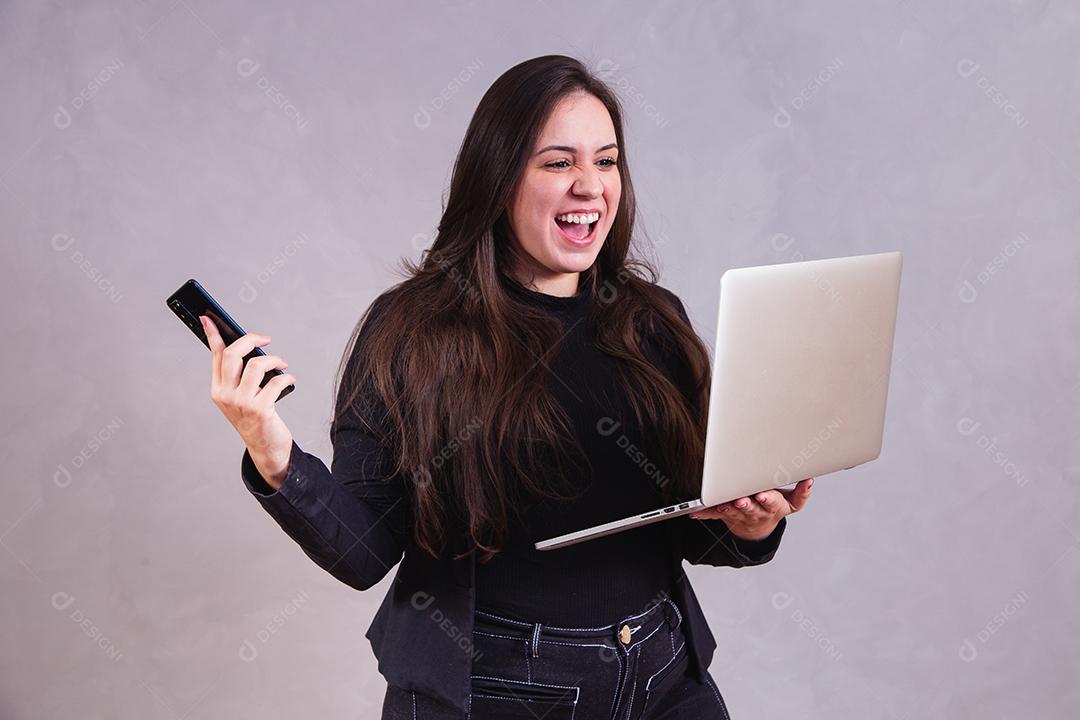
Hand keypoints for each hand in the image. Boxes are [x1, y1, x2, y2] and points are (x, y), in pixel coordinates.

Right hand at [202, 315, 295, 489]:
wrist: (266, 448)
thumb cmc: (256, 418)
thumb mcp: (242, 396)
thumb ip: (240, 375)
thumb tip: (250, 346)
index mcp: (218, 390)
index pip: (215, 356)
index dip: (213, 335)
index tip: (209, 318)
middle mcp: (226, 396)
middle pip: (233, 354)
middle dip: (251, 340)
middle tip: (265, 339)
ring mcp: (242, 403)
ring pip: (256, 365)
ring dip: (274, 360)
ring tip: (282, 364)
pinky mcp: (260, 410)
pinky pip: (275, 381)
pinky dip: (286, 377)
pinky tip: (289, 379)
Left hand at [688, 478, 813, 540]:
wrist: (758, 529)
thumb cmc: (773, 507)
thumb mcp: (791, 503)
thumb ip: (801, 493)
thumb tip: (810, 480)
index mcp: (773, 507)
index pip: (772, 503)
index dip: (768, 500)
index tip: (763, 495)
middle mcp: (756, 512)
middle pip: (752, 509)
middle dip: (746, 504)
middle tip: (741, 500)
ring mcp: (740, 515)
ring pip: (733, 512)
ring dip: (727, 507)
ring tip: (723, 503)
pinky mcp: (726, 515)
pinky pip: (714, 513)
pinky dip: (705, 512)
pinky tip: (695, 512)